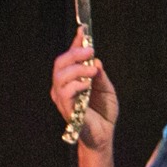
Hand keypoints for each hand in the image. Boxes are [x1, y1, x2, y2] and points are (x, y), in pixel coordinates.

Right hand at [50, 28, 118, 151]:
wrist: (104, 135)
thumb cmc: (103, 112)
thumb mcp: (106, 88)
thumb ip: (99, 75)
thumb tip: (95, 61)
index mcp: (72, 79)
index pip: (70, 57)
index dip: (76, 43)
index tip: (83, 31)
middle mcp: (63, 86)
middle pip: (60, 62)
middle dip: (75, 53)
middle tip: (90, 51)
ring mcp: (62, 97)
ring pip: (61, 75)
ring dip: (78, 69)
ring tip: (93, 71)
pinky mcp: (66, 108)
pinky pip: (65, 91)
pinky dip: (77, 84)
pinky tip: (87, 85)